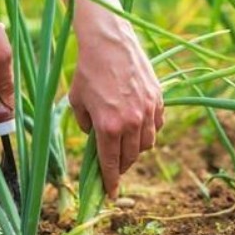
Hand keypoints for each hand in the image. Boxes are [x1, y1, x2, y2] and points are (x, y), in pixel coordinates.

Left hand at [69, 18, 163, 198]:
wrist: (109, 41)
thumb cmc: (87, 70)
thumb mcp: (77, 101)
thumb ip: (85, 125)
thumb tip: (93, 136)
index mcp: (108, 126)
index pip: (111, 164)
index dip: (111, 182)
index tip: (111, 194)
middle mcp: (131, 122)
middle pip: (131, 157)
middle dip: (121, 165)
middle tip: (114, 164)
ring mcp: (147, 111)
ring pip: (147, 144)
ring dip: (136, 149)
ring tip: (126, 142)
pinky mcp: (157, 99)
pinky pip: (157, 125)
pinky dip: (149, 131)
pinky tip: (139, 125)